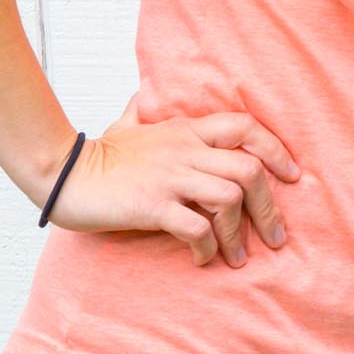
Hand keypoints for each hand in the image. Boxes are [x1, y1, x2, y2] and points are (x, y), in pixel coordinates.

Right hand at [44, 101, 302, 268]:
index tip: (291, 176)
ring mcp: (169, 178)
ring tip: (237, 257)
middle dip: (269, 206)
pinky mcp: (151, 205)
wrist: (62, 175)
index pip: (246, 127)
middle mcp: (184, 151)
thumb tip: (140, 95)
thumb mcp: (126, 124)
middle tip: (274, 236)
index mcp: (186, 130)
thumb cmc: (98, 156)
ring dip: (239, 234)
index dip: (276, 149)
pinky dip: (206, 247)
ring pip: (229, 198)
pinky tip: (203, 257)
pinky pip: (195, 227)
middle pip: (249, 169)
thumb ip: (141, 111)